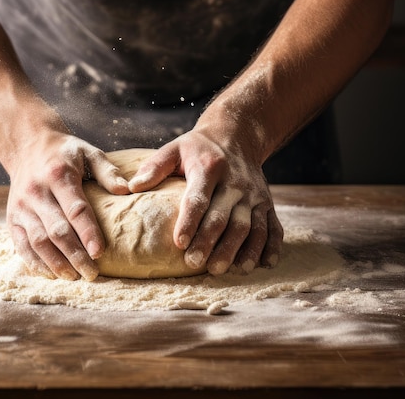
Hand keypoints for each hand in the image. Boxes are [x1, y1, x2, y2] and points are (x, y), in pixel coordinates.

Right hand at [6, 131, 128, 280]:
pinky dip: (36, 263)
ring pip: (38, 242)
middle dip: (75, 255)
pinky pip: (22, 246)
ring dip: (56, 263)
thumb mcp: (88, 152)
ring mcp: (21, 207)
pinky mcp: (12, 218)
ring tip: (74, 277)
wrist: (27, 146)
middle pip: (56, 230)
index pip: (75, 208)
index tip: (100, 252)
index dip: (88, 232)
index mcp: (58, 175)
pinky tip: (52, 274)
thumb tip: (127, 191)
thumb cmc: (65, 153)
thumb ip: (107, 171)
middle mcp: (37, 192)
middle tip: (92, 274)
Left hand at [128, 130, 282, 275]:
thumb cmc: (198, 147)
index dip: (189, 221)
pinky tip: (263, 265)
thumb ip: (154, 167)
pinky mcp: (267, 202)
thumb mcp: (174, 148)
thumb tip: (131, 187)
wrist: (236, 135)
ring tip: (225, 269)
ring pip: (250, 226)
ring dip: (239, 249)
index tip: (178, 243)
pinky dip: (270, 246)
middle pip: (224, 217)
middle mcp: (236, 182)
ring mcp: (255, 194)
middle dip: (210, 242)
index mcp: (210, 167)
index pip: (199, 198)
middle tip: (194, 263)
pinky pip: (273, 227)